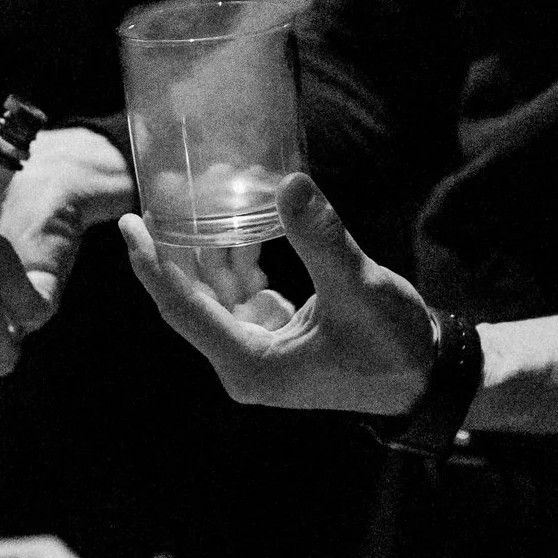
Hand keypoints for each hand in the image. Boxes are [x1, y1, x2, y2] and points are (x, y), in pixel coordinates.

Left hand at [119, 171, 436, 414]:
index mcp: (250, 365)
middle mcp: (244, 364)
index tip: (130, 224)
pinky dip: (238, 260)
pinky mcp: (275, 338)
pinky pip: (240, 295)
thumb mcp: (357, 288)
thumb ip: (320, 238)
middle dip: (176, 248)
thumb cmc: (393, 344)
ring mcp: (258, 352)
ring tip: (200, 197)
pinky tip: (241, 222)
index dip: (153, 265)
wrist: (427, 374)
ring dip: (209, 249)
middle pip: (190, 300)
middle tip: (159, 196)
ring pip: (215, 294)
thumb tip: (290, 183)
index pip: (183, 309)